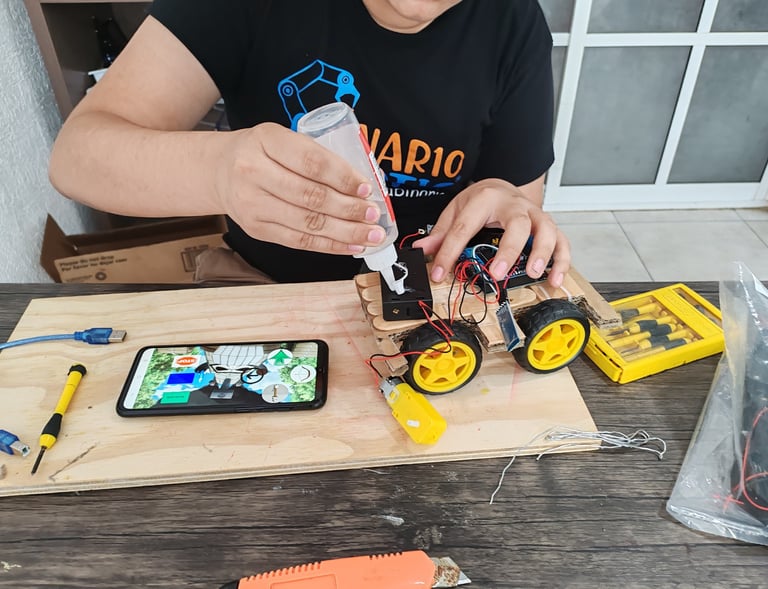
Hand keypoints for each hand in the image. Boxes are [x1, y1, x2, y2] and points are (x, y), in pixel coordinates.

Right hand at [214, 122, 386, 253]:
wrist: (219, 170)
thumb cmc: (261, 153)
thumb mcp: (284, 139)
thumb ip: (318, 157)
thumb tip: (362, 185)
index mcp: (267, 141)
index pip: (311, 162)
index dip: (343, 178)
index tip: (366, 189)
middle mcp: (254, 172)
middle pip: (311, 197)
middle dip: (349, 209)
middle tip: (374, 215)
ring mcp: (253, 204)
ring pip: (307, 224)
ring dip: (345, 232)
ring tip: (370, 235)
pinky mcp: (257, 229)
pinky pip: (299, 242)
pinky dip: (329, 246)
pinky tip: (351, 246)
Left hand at [413, 178, 569, 287]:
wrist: (503, 185)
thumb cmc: (481, 200)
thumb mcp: (456, 210)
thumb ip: (441, 232)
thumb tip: (422, 249)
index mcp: (485, 199)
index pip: (465, 228)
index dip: (449, 253)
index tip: (439, 273)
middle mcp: (514, 206)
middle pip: (517, 225)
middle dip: (508, 250)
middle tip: (497, 272)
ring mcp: (534, 215)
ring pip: (547, 231)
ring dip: (542, 253)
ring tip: (534, 273)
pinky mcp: (548, 226)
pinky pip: (562, 242)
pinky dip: (561, 261)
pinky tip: (554, 279)